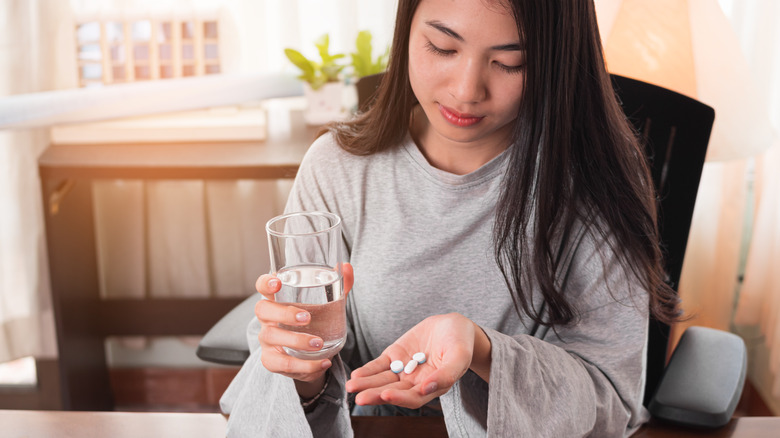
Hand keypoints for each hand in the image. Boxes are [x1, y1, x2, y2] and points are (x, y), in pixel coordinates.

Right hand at [254, 263, 353, 390]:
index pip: (262, 286)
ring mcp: (267, 339)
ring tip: (319, 343)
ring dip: (296, 340)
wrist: (310, 355)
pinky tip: (324, 362)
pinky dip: (305, 365)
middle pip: (262, 310)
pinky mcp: (271, 360)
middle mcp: (267, 318)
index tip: (278, 283)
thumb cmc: (315, 320)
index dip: (266, 283)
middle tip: (307, 317)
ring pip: (271, 336)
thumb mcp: (327, 302)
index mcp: (277, 299)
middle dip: (284, 312)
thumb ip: (338, 284)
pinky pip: (282, 364)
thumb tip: (346, 266)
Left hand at [346, 313, 485, 408]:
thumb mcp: (459, 356)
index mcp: (431, 387)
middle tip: (360, 398)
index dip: (400, 399)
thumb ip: (446, 374)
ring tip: (352, 386)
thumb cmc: (461, 343)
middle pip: (393, 392)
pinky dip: (368, 370)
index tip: (386, 395)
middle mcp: (414, 383)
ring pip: (382, 380)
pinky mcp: (394, 356)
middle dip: (376, 395)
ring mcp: (403, 370)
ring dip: (367, 384)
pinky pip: (379, 366)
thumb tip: (427, 388)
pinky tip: (356, 374)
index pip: (413, 398)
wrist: (453, 325)